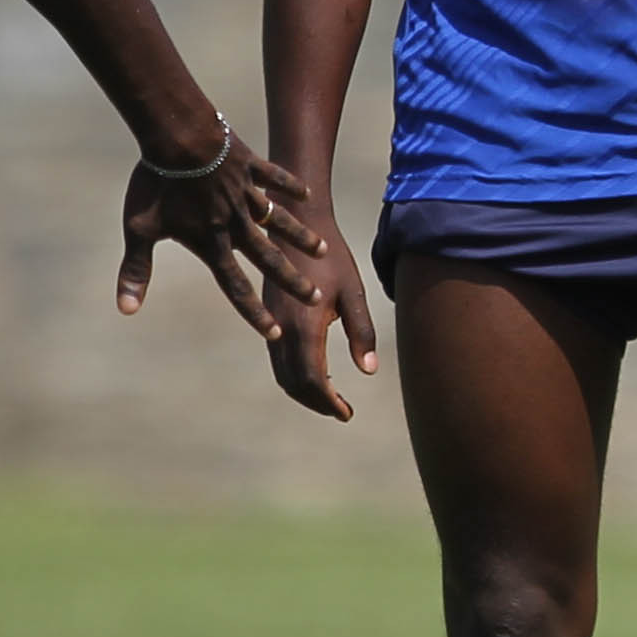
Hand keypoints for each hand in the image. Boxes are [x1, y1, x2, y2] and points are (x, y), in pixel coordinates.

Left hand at [116, 128, 331, 338]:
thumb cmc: (156, 185)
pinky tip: (305, 194)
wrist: (178, 137)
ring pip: (280, 222)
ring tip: (322, 250)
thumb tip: (125, 310)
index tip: (273, 333)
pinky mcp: (251, 168)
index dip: (253, 313)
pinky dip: (291, 186)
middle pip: (269, 259)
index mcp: (212, 242)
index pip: (235, 287)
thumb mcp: (140, 229)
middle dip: (292, 282)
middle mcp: (236, 224)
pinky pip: (276, 179)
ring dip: (300, 237)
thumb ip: (135, 270)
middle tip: (315, 298)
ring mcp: (247, 195)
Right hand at [267, 217, 380, 421]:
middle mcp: (282, 329)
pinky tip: (316, 373)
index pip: (313, 380)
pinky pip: (278, 358)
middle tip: (342, 411)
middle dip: (317, 403)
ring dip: (304, 392)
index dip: (329, 402)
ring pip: (282, 373)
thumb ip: (362, 332)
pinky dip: (294, 375)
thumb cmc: (330, 257)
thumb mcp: (354, 292)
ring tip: (331, 398)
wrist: (294, 224)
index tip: (347, 413)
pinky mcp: (268, 317)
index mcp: (305, 325)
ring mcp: (271, 323)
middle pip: (294, 383)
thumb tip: (368, 370)